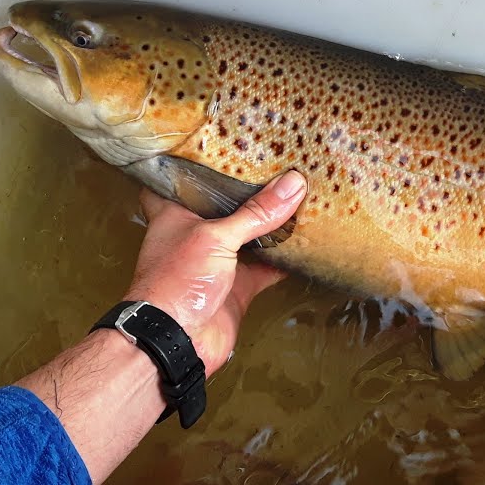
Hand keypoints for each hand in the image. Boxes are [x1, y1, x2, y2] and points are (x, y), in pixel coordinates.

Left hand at [122, 170, 306, 376]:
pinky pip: (267, 269)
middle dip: (247, 192)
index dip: (195, 163)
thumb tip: (294, 183)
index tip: (220, 144)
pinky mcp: (238, 288)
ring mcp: (218, 263)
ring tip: (300, 195)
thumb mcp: (216, 236)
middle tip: (277, 164)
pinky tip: (309, 243)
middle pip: (224, 207)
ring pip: (249, 237)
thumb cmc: (178, 279)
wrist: (176, 341)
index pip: (179, 180)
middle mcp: (196, 235)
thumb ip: (256, 213)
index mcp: (176, 214)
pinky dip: (286, 260)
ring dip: (271, 224)